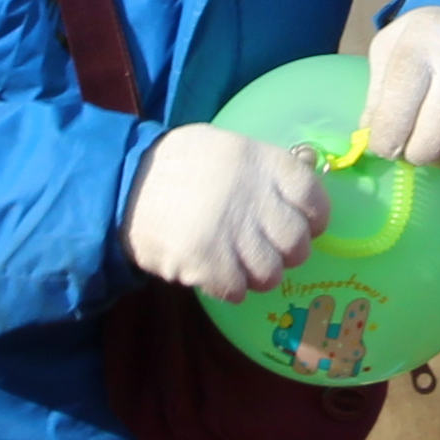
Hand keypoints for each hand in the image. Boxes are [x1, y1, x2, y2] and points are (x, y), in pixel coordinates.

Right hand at [126, 125, 328, 298]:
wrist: (125, 184)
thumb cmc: (179, 164)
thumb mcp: (229, 148)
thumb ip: (267, 169)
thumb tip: (306, 177)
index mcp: (263, 163)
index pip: (314, 198)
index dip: (314, 217)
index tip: (305, 224)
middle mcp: (255, 198)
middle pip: (297, 243)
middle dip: (286, 253)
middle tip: (265, 249)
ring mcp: (233, 233)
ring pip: (271, 274)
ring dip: (257, 275)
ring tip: (237, 263)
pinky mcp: (208, 262)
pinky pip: (237, 290)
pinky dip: (229, 288)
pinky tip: (214, 273)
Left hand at [358, 6, 439, 168]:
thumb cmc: (421, 43)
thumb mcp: (387, 53)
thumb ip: (377, 98)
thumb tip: (372, 140)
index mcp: (417, 48)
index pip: (397, 109)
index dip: (386, 140)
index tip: (384, 146)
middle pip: (434, 135)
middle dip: (416, 155)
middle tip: (409, 151)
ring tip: (432, 146)